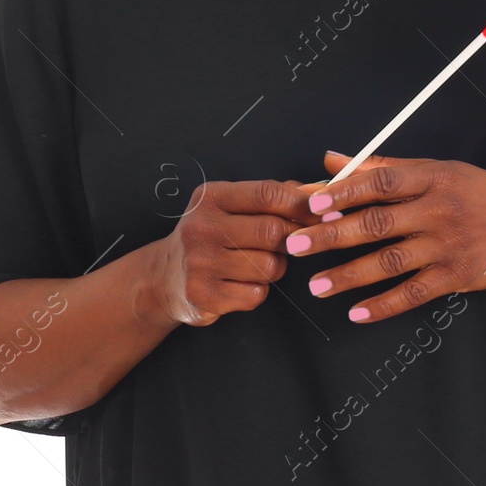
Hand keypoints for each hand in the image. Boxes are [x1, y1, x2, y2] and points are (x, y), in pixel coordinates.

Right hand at [142, 177, 318, 327]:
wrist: (163, 277)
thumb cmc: (209, 236)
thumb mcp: (230, 206)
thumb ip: (273, 197)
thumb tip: (319, 191)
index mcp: (211, 197)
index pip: (266, 193)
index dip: (301, 203)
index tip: (322, 212)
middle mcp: (202, 227)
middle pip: (273, 231)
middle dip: (291, 239)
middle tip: (293, 243)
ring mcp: (200, 263)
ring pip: (269, 266)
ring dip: (274, 268)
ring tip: (256, 264)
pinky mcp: (204, 295)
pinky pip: (256, 294)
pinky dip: (257, 291)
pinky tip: (239, 284)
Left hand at [282, 150, 485, 323]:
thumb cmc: (476, 191)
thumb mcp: (434, 170)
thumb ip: (380, 168)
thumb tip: (330, 161)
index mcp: (430, 177)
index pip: (379, 181)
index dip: (343, 192)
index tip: (310, 202)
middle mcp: (437, 210)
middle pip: (376, 223)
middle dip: (331, 236)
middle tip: (295, 246)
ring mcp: (447, 245)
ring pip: (390, 262)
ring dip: (349, 276)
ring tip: (317, 286)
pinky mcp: (457, 276)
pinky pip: (414, 293)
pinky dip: (384, 305)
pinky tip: (357, 313)